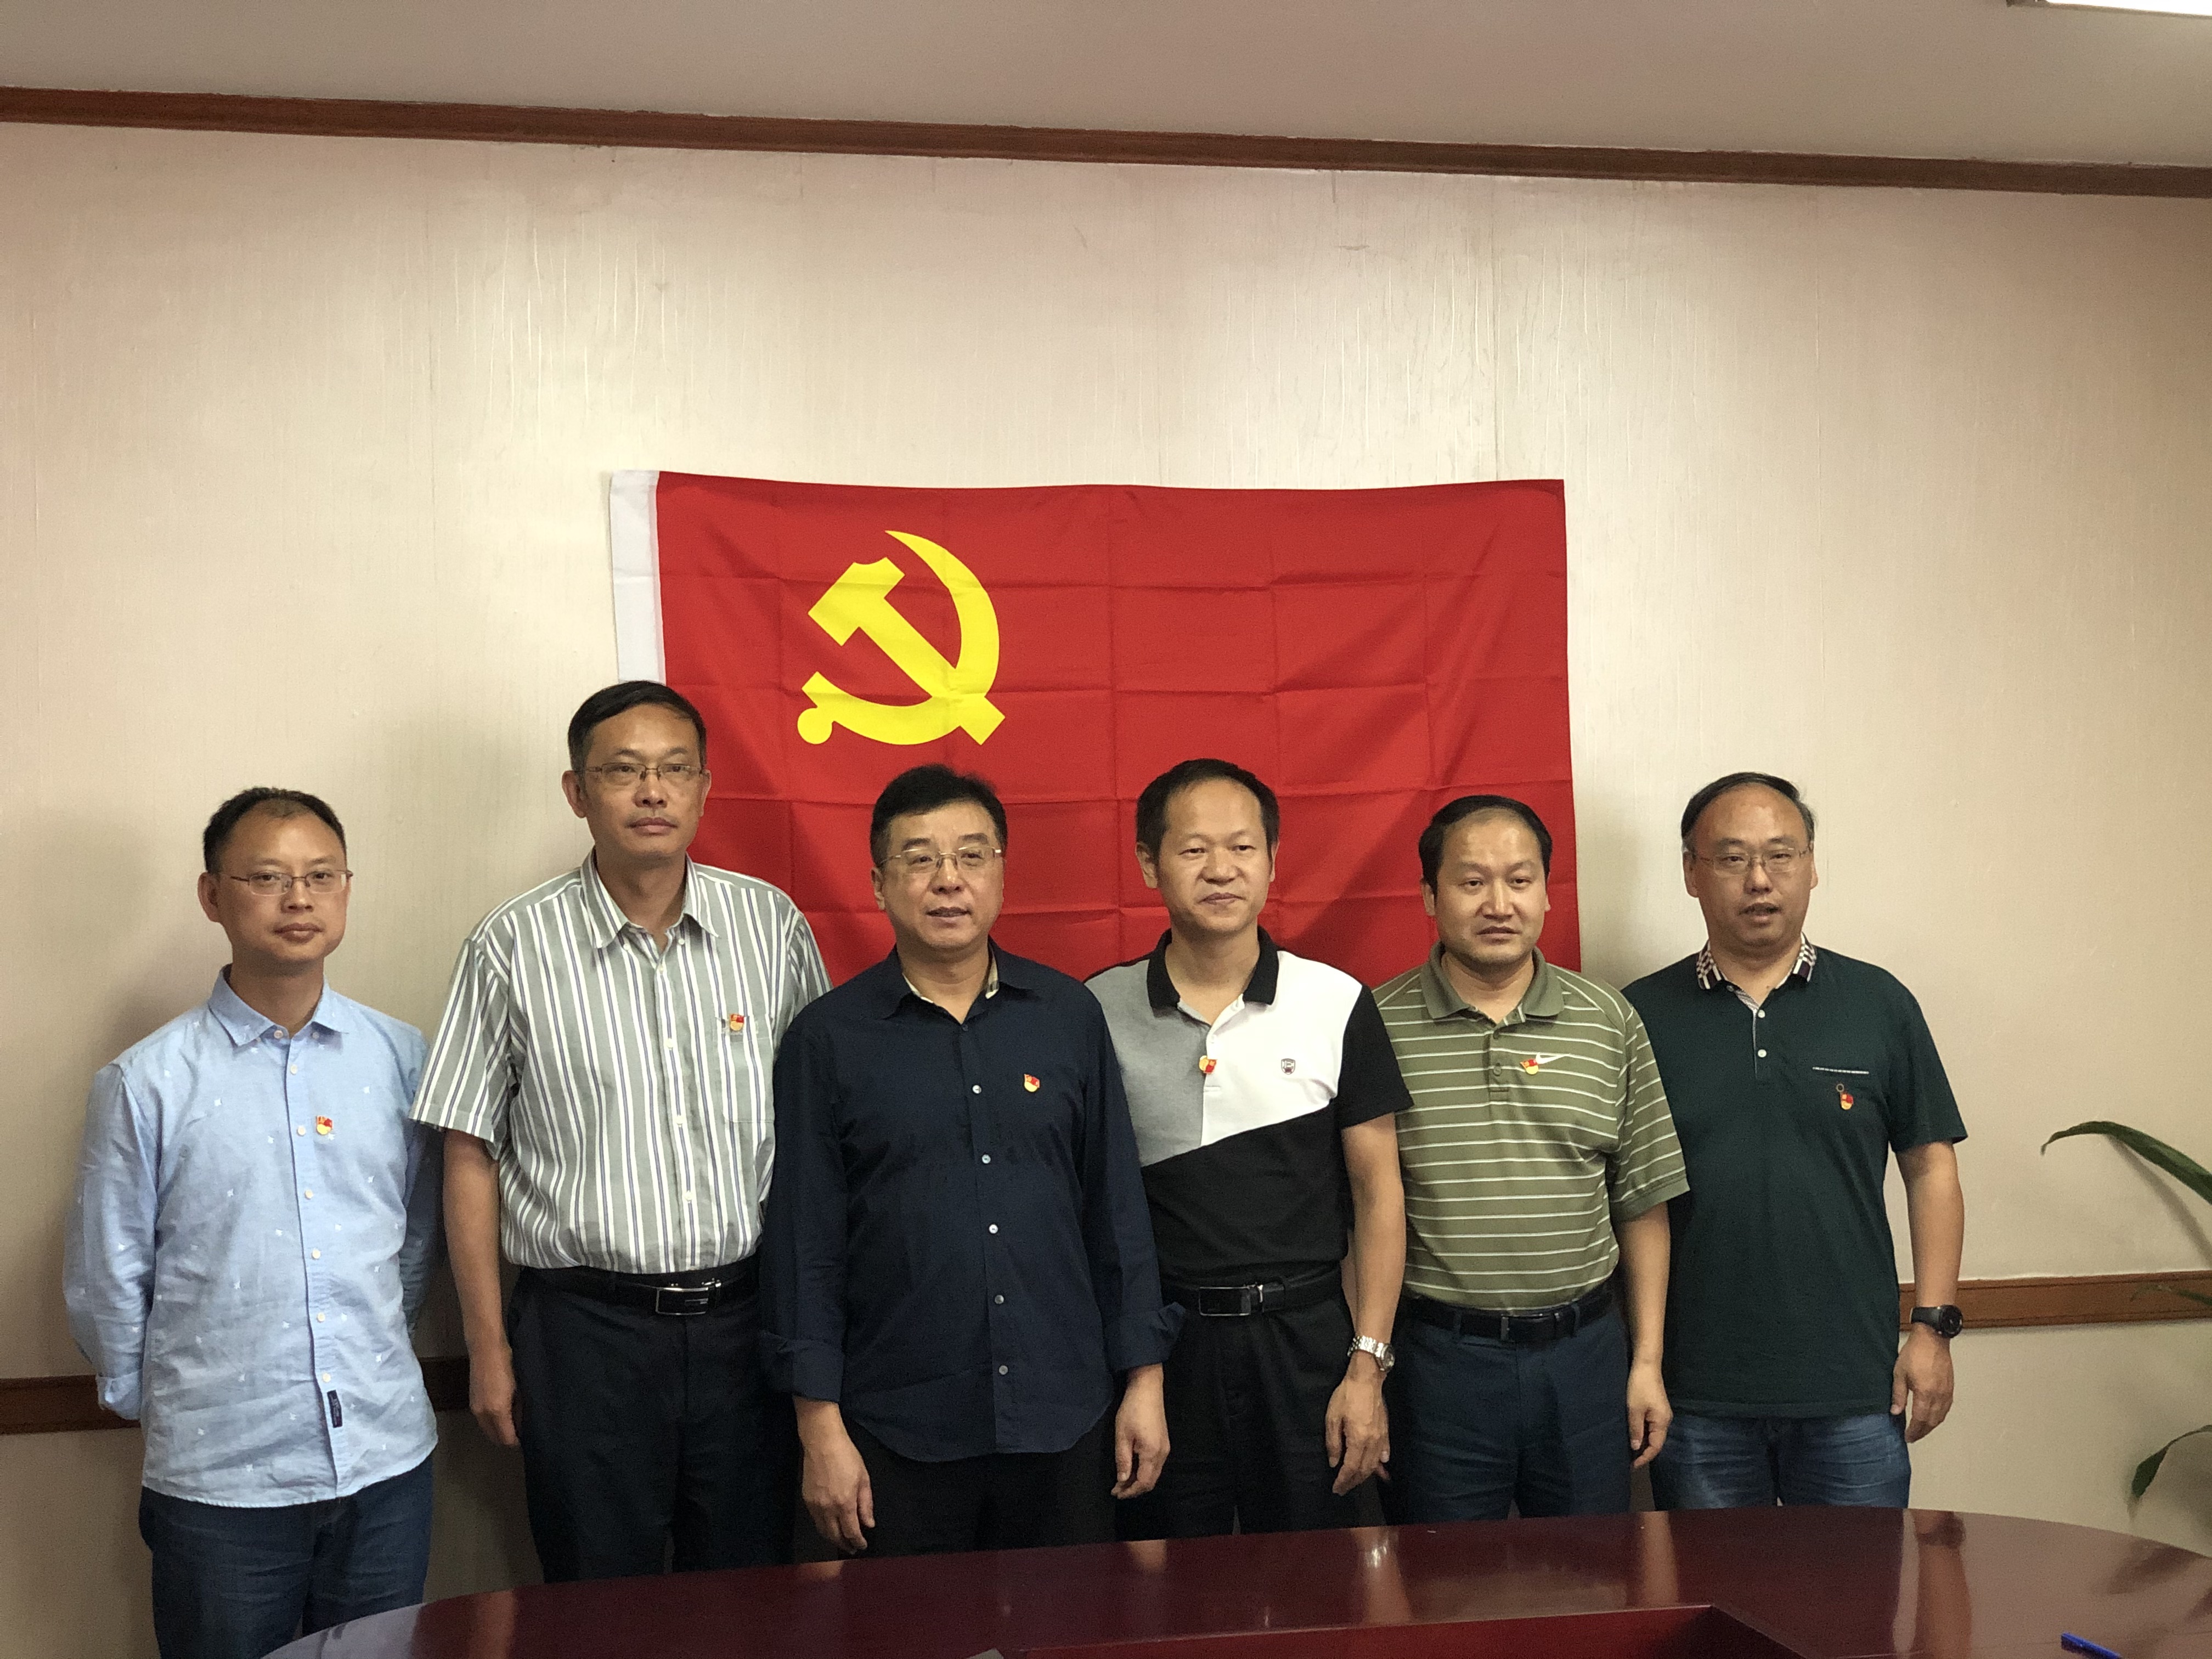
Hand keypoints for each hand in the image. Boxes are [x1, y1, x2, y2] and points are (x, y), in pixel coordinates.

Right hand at [468, 1341, 519, 1447]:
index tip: (528, 1440)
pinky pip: (483, 1420)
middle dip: (507, 1439)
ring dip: (498, 1431)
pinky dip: (492, 1422)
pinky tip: (503, 1414)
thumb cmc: (508, 1364)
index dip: (517, 1442)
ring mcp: (475, 1408)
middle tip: (522, 1434)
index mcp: (496, 1411)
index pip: (506, 1438)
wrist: (486, 1347)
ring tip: (514, 1424)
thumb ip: (520, 1408)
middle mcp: (482, 1413)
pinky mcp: (473, 1401)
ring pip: (487, 1429)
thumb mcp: (520, 1387)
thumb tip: (524, 1423)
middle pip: (494, 1437)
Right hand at [797, 1403, 874, 1551]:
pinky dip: (824, 1528)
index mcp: (845, 1503)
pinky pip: (815, 1521)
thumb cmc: (847, 1456)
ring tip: (842, 1541)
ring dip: (833, 1539)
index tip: (862, 1546)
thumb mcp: (863, 1478)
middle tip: (852, 1548)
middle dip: (845, 1544)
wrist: (822, 1442)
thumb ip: (866, 1504)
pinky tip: (830, 1526)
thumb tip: (869, 1524)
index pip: (851, 1531)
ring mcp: (814, 1505)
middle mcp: (827, 1509)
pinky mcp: (806, 1500)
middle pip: (835, 1536)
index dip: (858, 1541)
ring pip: (823, 1531)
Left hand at [1113, 1365, 1169, 1498]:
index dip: (1130, 1491)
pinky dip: (1143, 1471)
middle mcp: (1162, 1454)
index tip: (1116, 1493)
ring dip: (1139, 1480)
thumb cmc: (1132, 1410)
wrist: (1148, 1388)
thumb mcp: (1122, 1435)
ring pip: (1153, 1473)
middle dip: (1134, 1489)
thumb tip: (1122, 1480)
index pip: (1143, 1483)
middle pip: (1151, 1481)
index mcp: (1152, 1453)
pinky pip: (1155, 1464)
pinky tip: (1132, 1467)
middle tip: (1118, 1490)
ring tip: (1122, 1480)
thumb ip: (1123, 1460)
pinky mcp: (1163, 1442)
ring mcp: (1165, 1448)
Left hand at [1325, 1361, 1388, 1494]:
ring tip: (1356, 1481)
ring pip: (1375, 1464)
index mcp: (1358, 1439)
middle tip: (1343, 1489)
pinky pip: (1384, 1452)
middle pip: (1364, 1470)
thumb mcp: (1332, 1417)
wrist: (1367, 1379)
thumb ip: (1333, 1442)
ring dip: (1366, 1476)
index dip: (1343, 1480)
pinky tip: (1380, 1467)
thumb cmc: (1346, 1396)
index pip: (1351, 1468)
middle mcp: (1372, 1442)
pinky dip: (1381, 1463)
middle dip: (1353, 1482)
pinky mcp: (1386, 1431)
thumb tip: (1334, 1463)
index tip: (1336, 1488)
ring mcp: (1381, 1437)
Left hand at [1626, 1357, 1671, 1468]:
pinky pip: (1650, 1427)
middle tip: (1628, 1461)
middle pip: (1655, 1442)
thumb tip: (1635, 1448)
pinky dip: (1643, 1433)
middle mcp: (1665, 1420)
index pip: (1655, 1447)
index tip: (1632, 1466)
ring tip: (1629, 1451)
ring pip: (1652, 1435)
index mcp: (1662, 1422)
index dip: (1644, 1457)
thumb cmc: (1639, 1386)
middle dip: (1643, 1452)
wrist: (1646, 1365)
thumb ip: (1635, 1429)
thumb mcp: (1634, 1409)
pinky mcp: (1656, 1409)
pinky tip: (1633, 1436)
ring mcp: (1661, 1414)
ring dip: (1642, 1443)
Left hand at [1892, 1327, 1953, 1442]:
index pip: (1920, 1420)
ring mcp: (1946, 1393)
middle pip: (1932, 1422)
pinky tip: (1933, 1417)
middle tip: (1913, 1436)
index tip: (1908, 1437)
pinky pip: (1946, 1408)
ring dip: (1931, 1426)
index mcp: (1925, 1394)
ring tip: (1921, 1430)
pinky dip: (1939, 1417)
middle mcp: (1938, 1396)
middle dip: (1922, 1432)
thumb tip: (1895, 1412)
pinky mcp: (1950, 1388)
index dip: (1914, 1431)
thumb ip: (1898, 1395)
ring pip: (1940, 1417)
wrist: (1932, 1339)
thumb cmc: (1914, 1353)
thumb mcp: (1899, 1373)